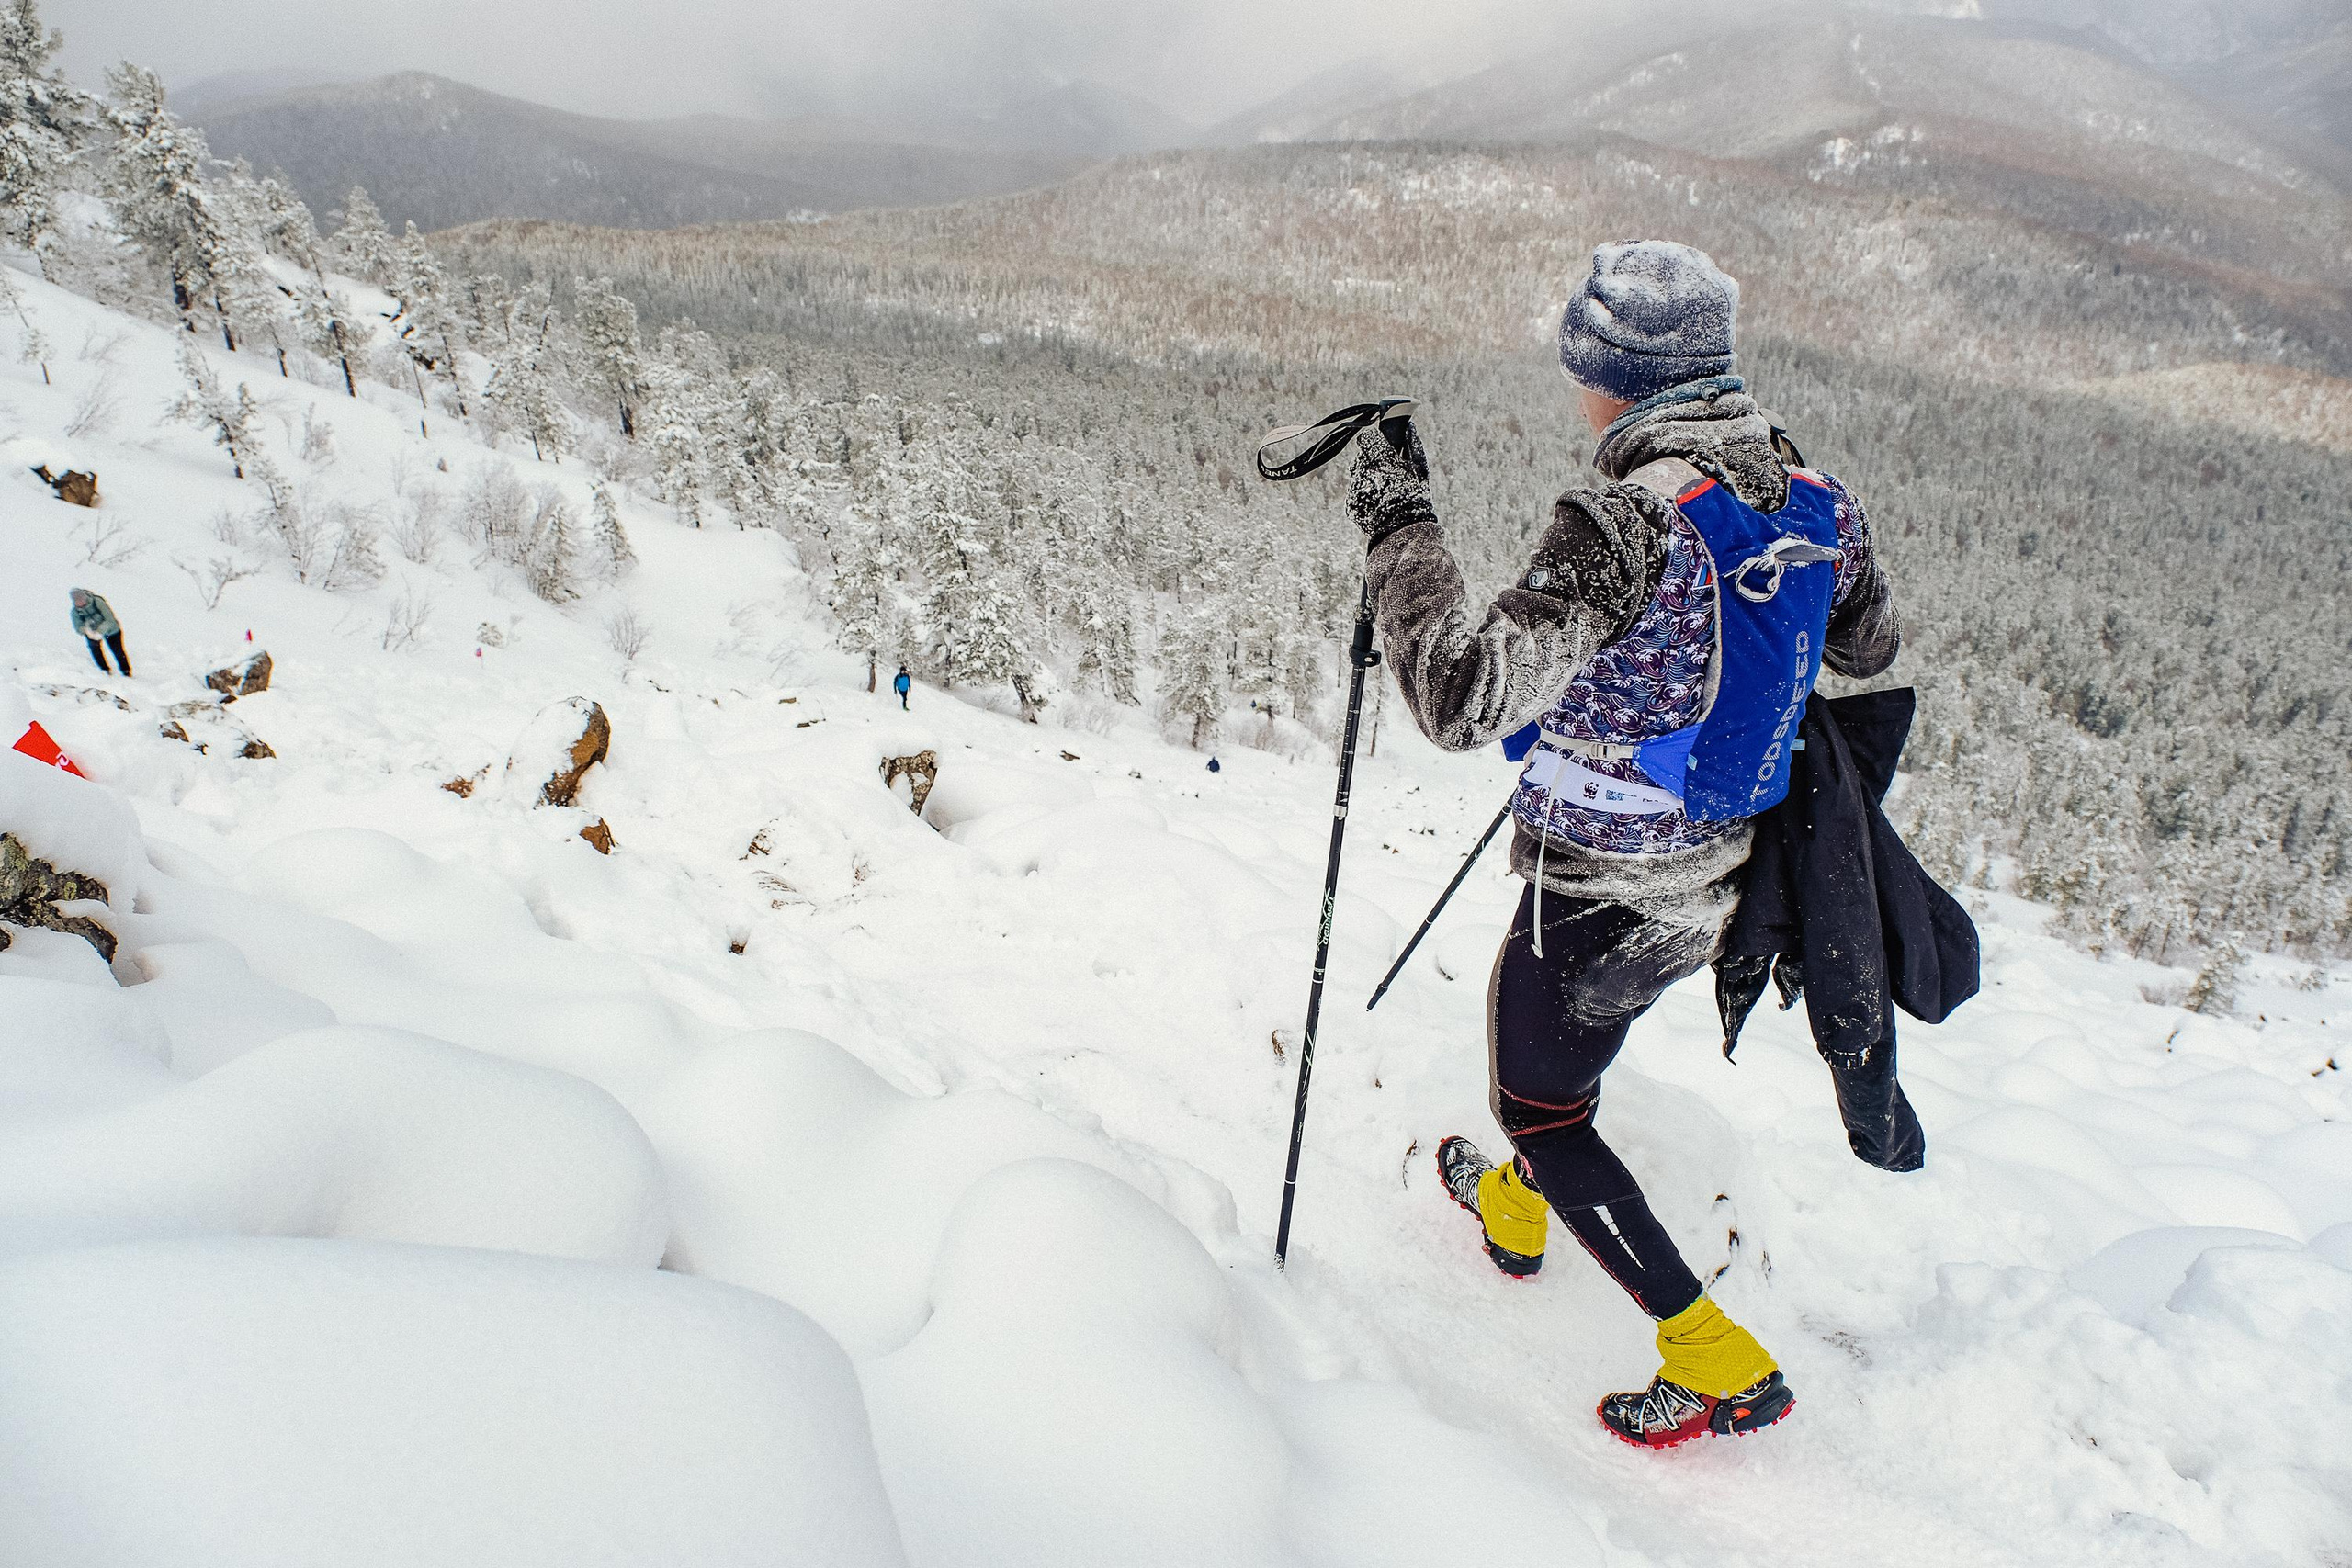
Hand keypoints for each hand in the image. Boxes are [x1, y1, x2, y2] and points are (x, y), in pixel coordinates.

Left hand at [1347, 418, 1434, 541]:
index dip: (1374, 441)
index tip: (1381, 446)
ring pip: (1357, 476)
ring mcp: (1355, 489)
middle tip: (1386, 473)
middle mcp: (1364, 472)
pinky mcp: (1351, 503)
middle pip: (1361, 457)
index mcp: (1382, 460)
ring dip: (1368, 479)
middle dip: (1371, 462)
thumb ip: (1413, 446)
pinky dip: (1364, 495)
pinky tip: (1378, 504)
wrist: (1402, 532)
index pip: (1367, 438)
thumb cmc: (1416, 499)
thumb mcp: (1420, 471)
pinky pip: (1356, 493)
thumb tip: (1409, 426)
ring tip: (1384, 492)